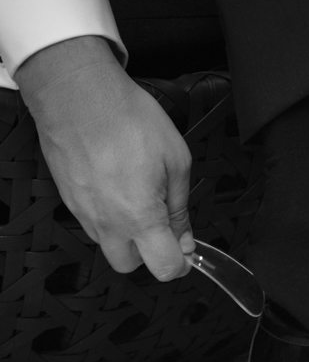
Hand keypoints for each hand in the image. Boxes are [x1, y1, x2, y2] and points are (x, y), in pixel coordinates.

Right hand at [16, 36, 193, 279]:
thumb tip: (185, 238)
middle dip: (149, 253)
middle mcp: (107, 222)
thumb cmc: (129, 120)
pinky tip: (118, 186)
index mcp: (140, 216)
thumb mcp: (176, 161)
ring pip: (107, 244)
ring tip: (139, 197)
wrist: (78, 95)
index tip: (187, 249)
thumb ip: (180, 207)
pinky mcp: (68, 199)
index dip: (181, 263)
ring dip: (126, 234)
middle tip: (163, 224)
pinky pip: (91, 222)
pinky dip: (108, 216)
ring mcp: (82, 212)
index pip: (163, 267)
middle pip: (129, 265)